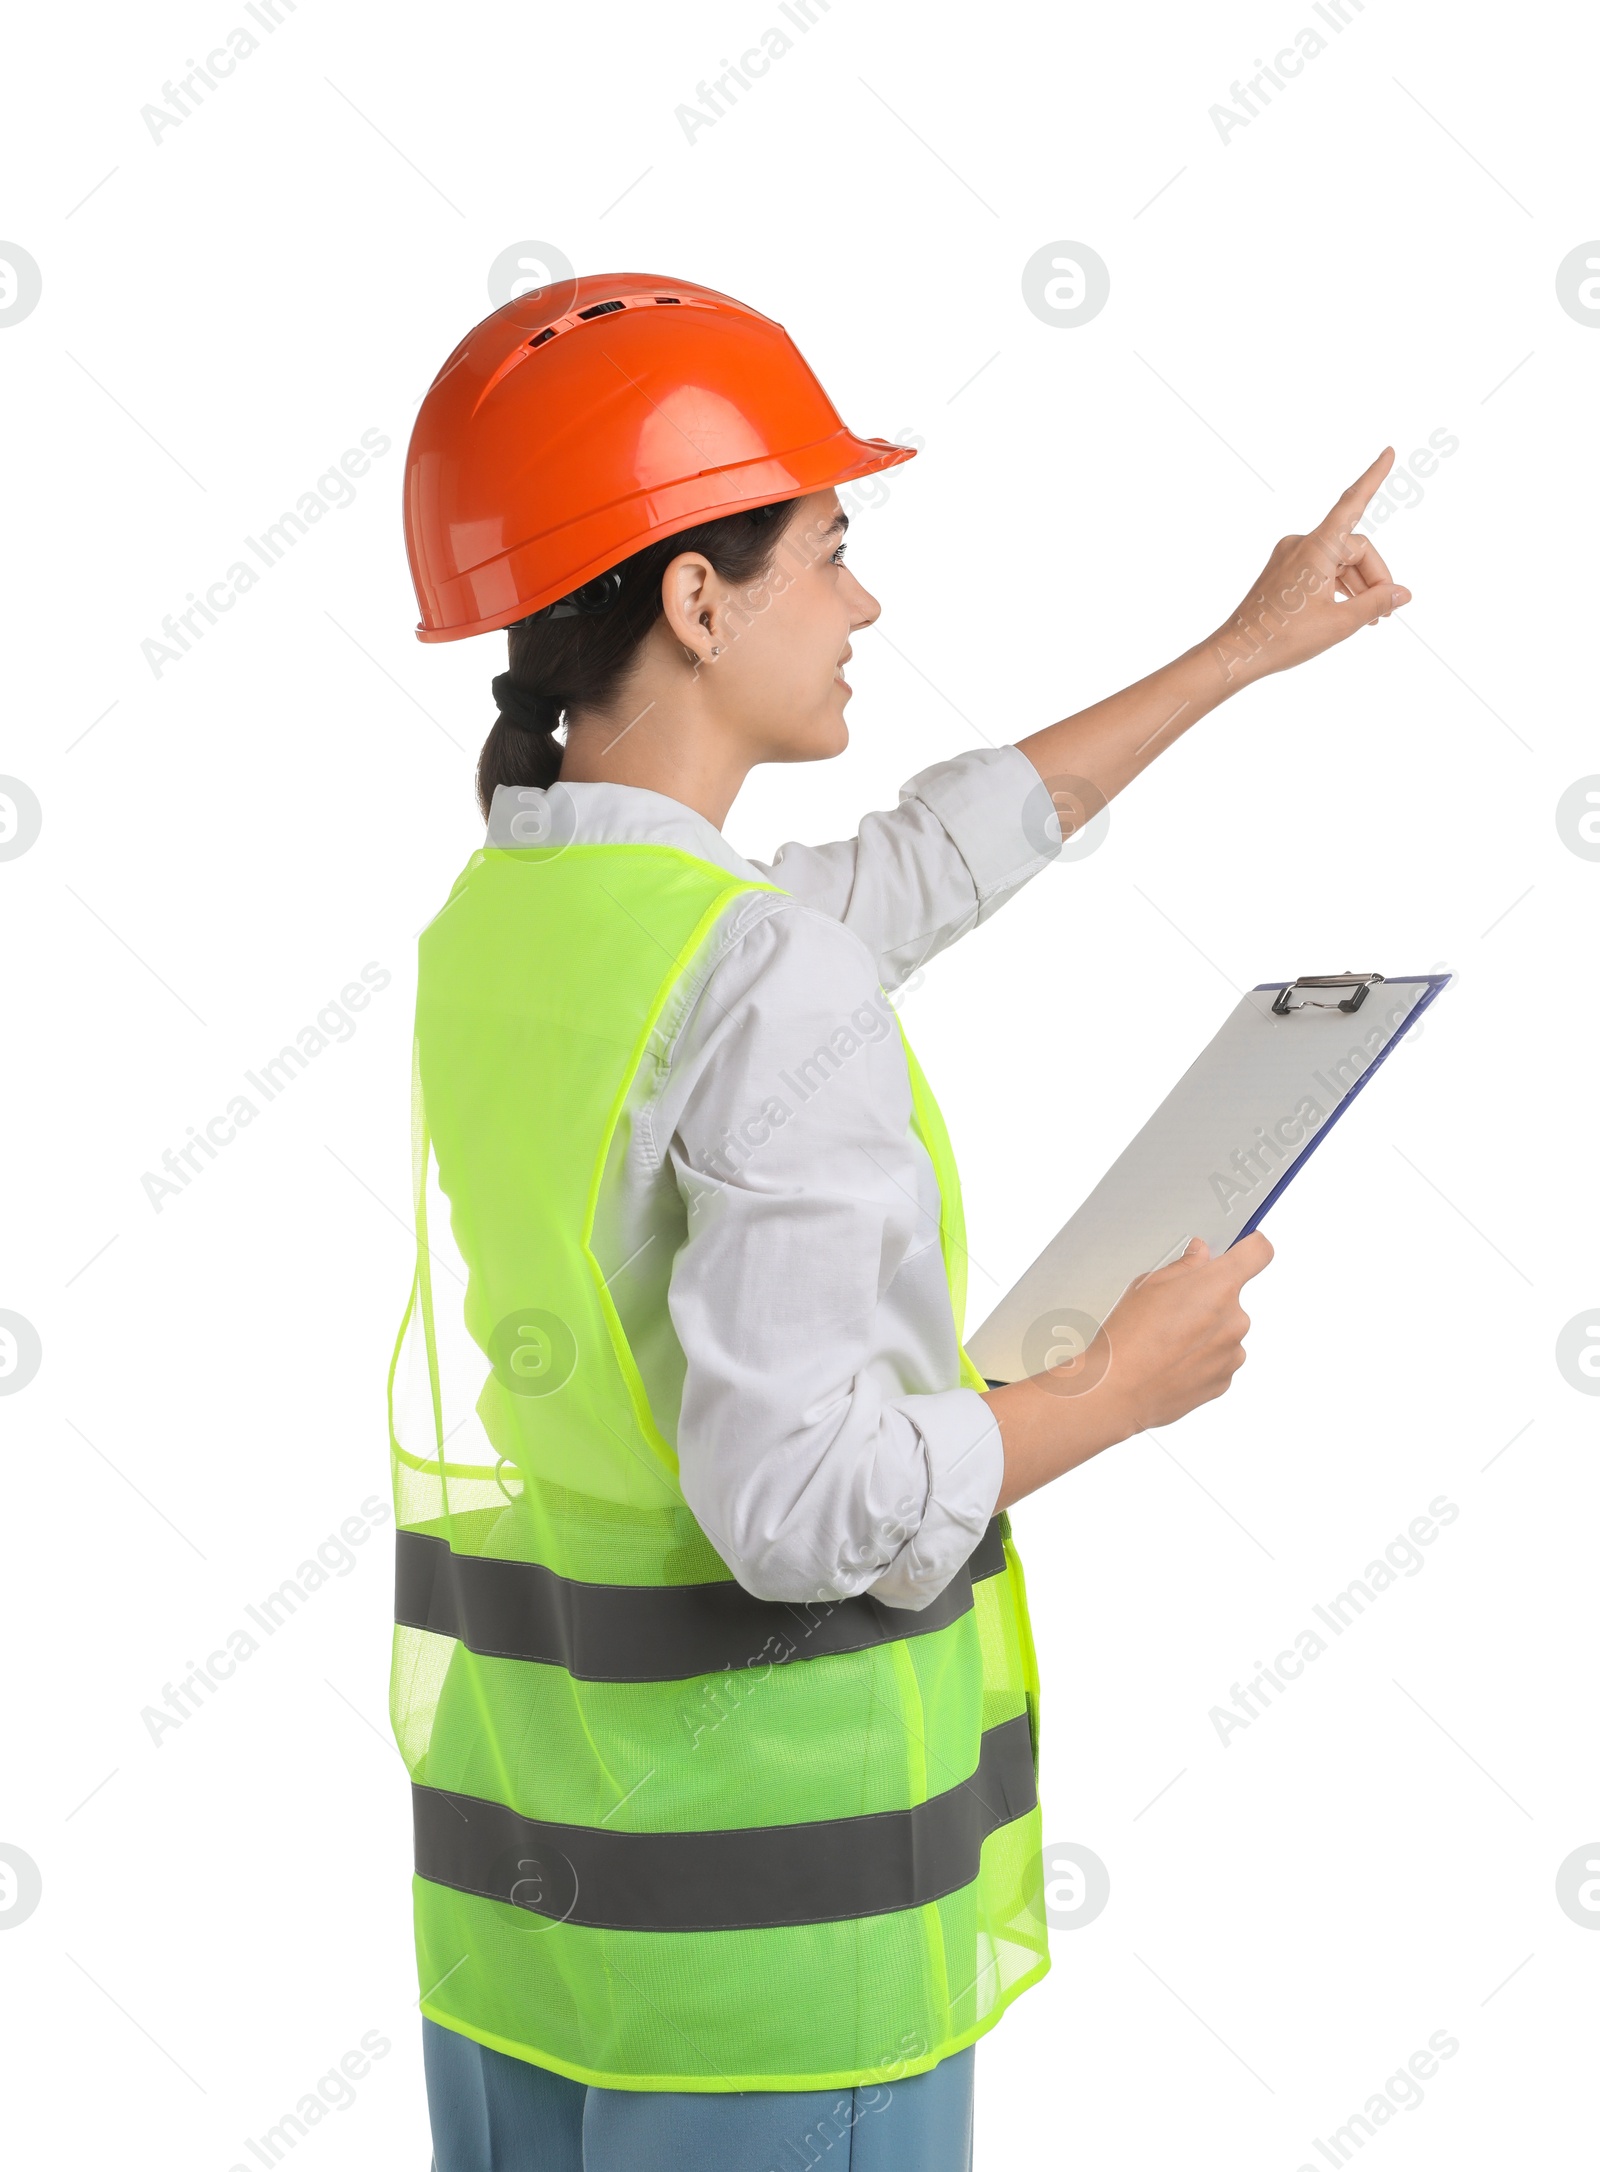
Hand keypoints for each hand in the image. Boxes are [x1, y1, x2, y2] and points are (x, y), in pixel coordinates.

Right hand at [1098, 1231, 1273, 1431]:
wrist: (1117, 1391)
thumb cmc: (1128, 1338)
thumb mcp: (1148, 1285)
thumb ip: (1184, 1266)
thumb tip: (1201, 1254)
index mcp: (1218, 1287)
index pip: (1259, 1252)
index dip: (1250, 1247)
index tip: (1243, 1249)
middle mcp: (1235, 1320)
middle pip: (1233, 1298)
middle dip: (1209, 1299)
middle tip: (1173, 1310)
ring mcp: (1233, 1353)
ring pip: (1225, 1331)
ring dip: (1205, 1332)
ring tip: (1166, 1341)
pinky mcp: (1225, 1380)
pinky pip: (1219, 1359)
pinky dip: (1200, 1358)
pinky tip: (1171, 1361)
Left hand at [1210, 450, 1411, 687]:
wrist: (1237, 653)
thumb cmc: (1283, 638)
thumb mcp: (1340, 623)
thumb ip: (1376, 603)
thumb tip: (1402, 593)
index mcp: (1317, 547)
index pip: (1353, 503)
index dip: (1373, 477)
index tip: (1389, 451)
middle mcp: (1302, 543)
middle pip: (1355, 549)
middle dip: (1374, 578)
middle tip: (1385, 614)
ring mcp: (1290, 555)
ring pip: (1339, 561)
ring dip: (1358, 585)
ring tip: (1371, 620)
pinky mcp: (1283, 569)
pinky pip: (1321, 568)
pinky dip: (1338, 585)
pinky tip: (1348, 611)